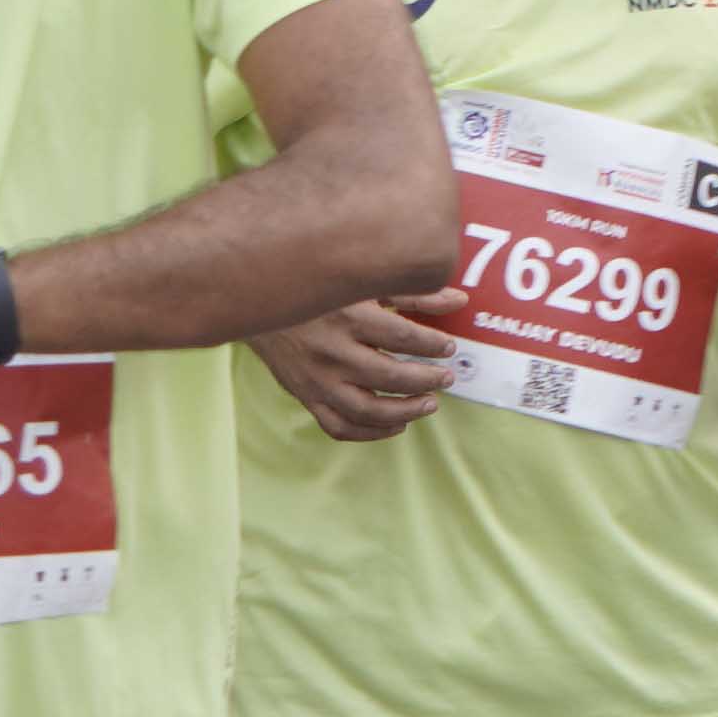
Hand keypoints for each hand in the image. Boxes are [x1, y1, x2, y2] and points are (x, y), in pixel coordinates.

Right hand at [256, 292, 462, 439]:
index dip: (432, 345)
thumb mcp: (364, 284)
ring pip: (366, 409)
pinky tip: (396, 425)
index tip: (448, 347)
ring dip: (404, 411)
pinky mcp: (305, 396)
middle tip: (446, 378)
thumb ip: (412, 293)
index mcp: (349, 315)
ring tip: (429, 404)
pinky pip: (338, 426)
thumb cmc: (319, 289)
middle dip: (425, 379)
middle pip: (389, 375)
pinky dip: (370, 432)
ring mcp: (316, 379)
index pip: (403, 336)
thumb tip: (459, 300)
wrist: (259, 302)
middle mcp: (331, 351)